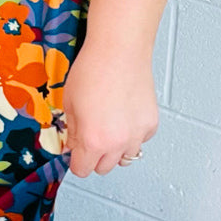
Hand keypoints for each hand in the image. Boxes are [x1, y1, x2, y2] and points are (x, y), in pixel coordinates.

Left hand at [61, 45, 158, 177]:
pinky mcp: (151, 124)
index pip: (82, 170)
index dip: (76, 160)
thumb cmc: (93, 70)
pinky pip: (140, 140)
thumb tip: (73, 145)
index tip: (76, 152)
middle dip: (95, 156)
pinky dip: (132, 134)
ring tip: (110, 125)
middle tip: (91, 136)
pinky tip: (125, 115)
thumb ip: (72, 131)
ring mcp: (137, 135)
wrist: (119, 50)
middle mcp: (117, 143)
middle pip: (104, 168)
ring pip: (125, 157)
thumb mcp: (69, 103)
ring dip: (116, 148)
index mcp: (93, 141)